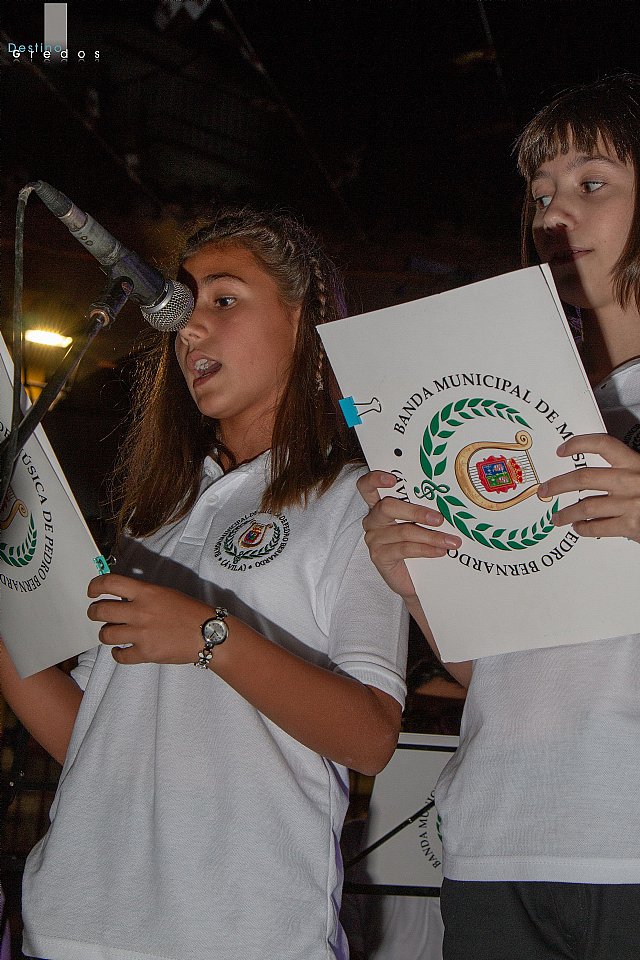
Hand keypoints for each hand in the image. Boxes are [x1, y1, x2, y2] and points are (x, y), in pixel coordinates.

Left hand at [87, 573, 214, 664]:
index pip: (109, 583)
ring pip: (105, 634)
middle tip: (96, 614)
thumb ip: (142, 595)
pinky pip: (120, 656)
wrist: (209, 633)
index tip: (92, 591)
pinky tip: (121, 651)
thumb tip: (120, 599)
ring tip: (112, 633)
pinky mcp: (146, 653)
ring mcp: (141, 634)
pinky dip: (117, 654)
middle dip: (94, 612)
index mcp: (146, 592)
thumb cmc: (190, 611)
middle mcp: (140, 611)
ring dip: (105, 634)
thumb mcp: (165, 593)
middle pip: (101, 611)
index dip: (95, 586)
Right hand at [357, 470, 461, 600]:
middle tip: (440, 518)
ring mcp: (374, 539)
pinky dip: (426, 549)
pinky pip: (405, 549)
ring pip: (403, 531)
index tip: (393, 479)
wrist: (414, 580)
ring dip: (431, 536)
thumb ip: (425, 509)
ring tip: (452, 541)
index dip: (375, 478)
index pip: (367, 486)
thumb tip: (449, 500)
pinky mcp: (379, 556)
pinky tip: (440, 552)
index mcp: (380, 506)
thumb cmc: (419, 544)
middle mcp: (373, 520)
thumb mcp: (421, 523)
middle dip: (416, 511)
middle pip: (387, 507)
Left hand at [537, 434, 639, 541]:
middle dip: (559, 484)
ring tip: (557, 517)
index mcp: (636, 463)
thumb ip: (629, 471)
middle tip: (544, 489)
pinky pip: (597, 527)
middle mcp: (631, 480)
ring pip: (586, 506)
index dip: (579, 444)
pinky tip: (579, 528)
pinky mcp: (631, 525)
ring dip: (566, 513)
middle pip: (584, 478)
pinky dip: (584, 529)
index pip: (603, 444)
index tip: (562, 450)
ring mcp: (630, 504)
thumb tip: (600, 475)